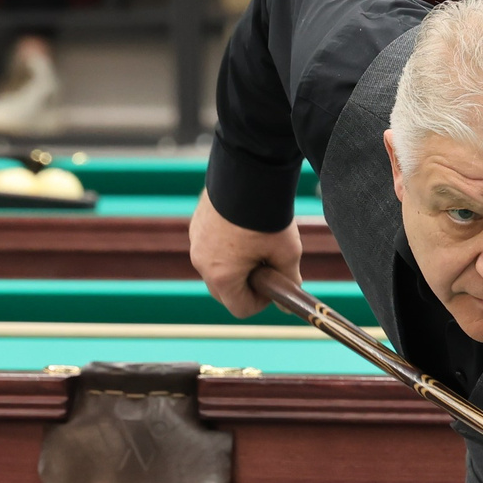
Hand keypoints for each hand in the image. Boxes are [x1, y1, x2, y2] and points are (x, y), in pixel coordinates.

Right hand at [190, 188, 302, 316]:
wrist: (249, 174)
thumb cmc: (269, 218)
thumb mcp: (287, 253)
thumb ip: (288, 281)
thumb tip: (287, 301)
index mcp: (222, 277)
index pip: (240, 308)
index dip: (262, 302)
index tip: (274, 284)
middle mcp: (202, 263)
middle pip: (224, 292)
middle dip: (246, 285)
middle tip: (266, 265)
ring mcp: (195, 243)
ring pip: (215, 269)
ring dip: (235, 265)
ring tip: (256, 243)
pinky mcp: (195, 225)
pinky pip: (209, 247)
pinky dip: (225, 247)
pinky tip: (243, 228)